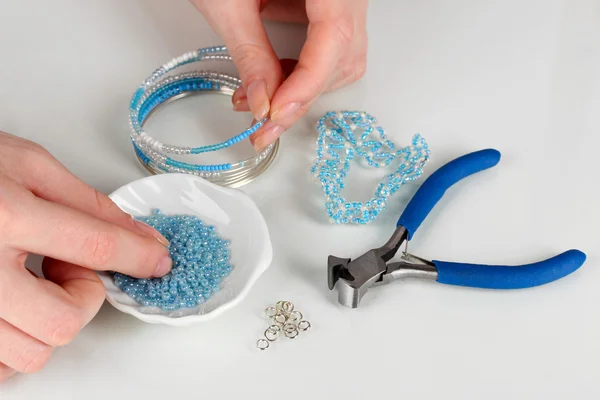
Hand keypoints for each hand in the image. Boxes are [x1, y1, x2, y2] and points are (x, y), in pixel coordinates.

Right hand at [0, 132, 171, 381]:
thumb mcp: (28, 164)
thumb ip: (88, 204)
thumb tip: (139, 237)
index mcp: (4, 215)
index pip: (95, 246)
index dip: (139, 256)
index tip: (158, 261)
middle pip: (60, 323)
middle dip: (81, 298)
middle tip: (67, 265)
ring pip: (29, 352)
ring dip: (47, 320)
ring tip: (31, 279)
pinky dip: (16, 340)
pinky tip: (14, 303)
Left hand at [191, 0, 367, 150]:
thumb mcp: (228, 2)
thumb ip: (250, 54)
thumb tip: (263, 104)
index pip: (335, 36)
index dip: (307, 83)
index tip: (276, 114)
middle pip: (345, 53)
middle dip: (303, 93)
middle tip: (265, 122)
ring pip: (344, 57)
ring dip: (305, 85)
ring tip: (262, 97)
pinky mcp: (330, 6)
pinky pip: (332, 47)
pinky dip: (303, 69)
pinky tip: (273, 76)